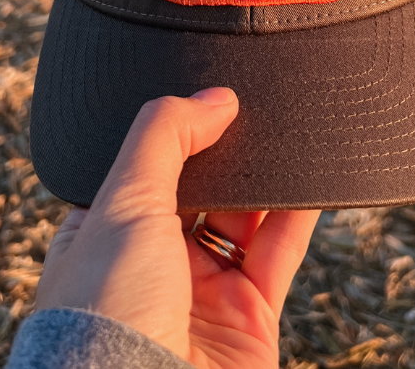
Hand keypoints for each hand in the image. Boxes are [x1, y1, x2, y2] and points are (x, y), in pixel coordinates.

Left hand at [35, 89, 319, 368]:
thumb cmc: (104, 315)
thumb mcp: (122, 202)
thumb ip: (164, 137)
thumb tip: (214, 99)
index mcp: (107, 232)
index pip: (148, 164)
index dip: (179, 131)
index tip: (212, 99)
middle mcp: (154, 260)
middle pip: (202, 187)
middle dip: (227, 152)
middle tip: (251, 111)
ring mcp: (203, 288)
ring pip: (245, 215)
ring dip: (267, 179)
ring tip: (286, 134)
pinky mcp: (250, 316)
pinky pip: (280, 251)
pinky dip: (299, 214)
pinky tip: (310, 177)